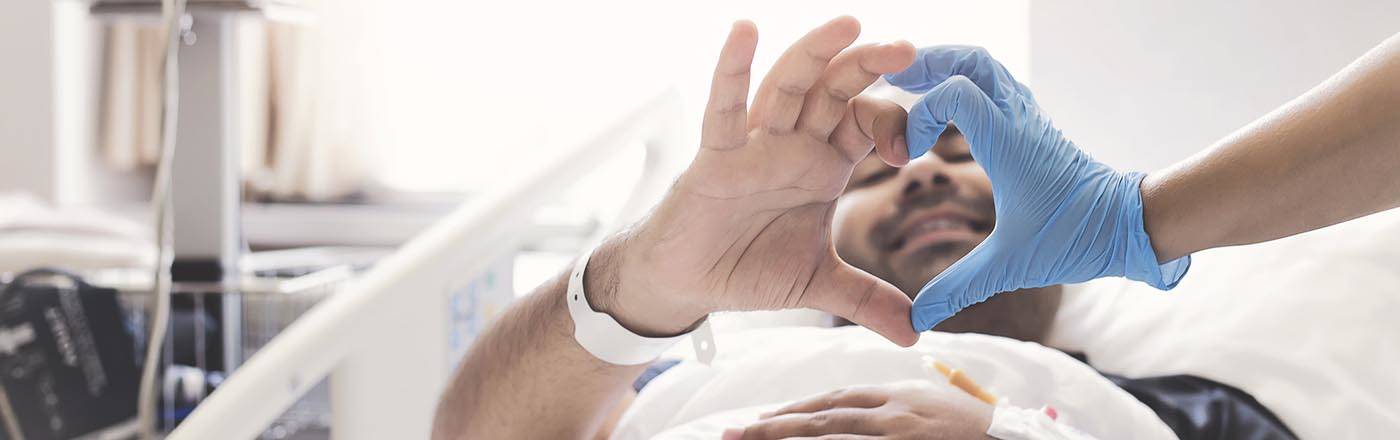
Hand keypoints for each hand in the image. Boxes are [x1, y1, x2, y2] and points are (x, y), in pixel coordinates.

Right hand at [588, 17, 919, 344]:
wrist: (689, 285)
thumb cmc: (747, 266)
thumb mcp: (818, 284)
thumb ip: (867, 300)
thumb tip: (915, 333)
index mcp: (823, 164)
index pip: (866, 124)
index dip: (893, 124)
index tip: (912, 150)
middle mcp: (793, 144)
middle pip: (834, 91)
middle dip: (868, 66)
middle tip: (904, 48)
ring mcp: (754, 144)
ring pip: (788, 86)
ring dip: (815, 52)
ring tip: (847, 23)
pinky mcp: (714, 156)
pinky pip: (723, 108)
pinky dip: (731, 69)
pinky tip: (744, 31)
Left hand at [723, 380, 994, 439]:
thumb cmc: (976, 429)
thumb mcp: (931, 406)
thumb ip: (895, 407)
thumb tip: (860, 412)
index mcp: (897, 395)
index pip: (834, 399)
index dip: (796, 409)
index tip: (763, 418)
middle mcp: (892, 413)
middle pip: (821, 417)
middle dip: (774, 426)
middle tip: (735, 433)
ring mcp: (899, 436)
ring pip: (831, 438)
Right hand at [884, 46, 1191, 329]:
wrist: (1130, 225)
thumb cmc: (1076, 238)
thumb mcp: (1010, 266)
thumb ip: (958, 288)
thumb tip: (916, 321)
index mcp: (1008, 143)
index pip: (955, 92)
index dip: (919, 112)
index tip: (908, 153)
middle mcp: (1018, 120)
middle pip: (972, 60)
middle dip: (929, 63)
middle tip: (894, 82)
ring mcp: (1028, 118)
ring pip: (987, 66)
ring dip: (948, 67)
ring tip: (912, 84)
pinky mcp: (1034, 125)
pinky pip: (997, 85)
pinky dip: (967, 83)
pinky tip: (949, 108)